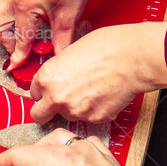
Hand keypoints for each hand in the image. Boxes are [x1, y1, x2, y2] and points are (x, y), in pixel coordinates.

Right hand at [0, 0, 103, 67]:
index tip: (17, 63)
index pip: (19, 37)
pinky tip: (4, 4)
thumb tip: (56, 58)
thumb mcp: (71, 16)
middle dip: (5, 39)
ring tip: (10, 24)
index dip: (19, 55)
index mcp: (25, 1)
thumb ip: (61, 42)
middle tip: (20, 44)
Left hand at [29, 22, 166, 125]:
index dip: (43, 91)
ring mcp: (75, 111)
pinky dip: (92, 110)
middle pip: (39, 115)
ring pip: (66, 116)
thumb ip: (58, 70)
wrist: (133, 57)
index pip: (33, 93)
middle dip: (46, 110)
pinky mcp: (94, 119)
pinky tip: (101, 94)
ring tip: (90, 90)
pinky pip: (87, 118)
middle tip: (57, 103)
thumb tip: (56, 78)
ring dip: (74, 108)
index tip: (48, 91)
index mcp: (48, 77)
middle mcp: (57, 97)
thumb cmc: (108, 47)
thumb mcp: (71, 51)